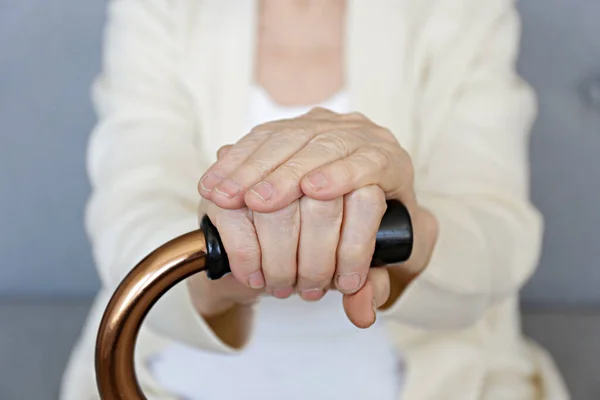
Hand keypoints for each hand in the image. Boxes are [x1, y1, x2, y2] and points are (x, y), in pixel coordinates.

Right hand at [196, 108, 437, 327]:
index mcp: (389, 164)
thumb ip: (373, 286)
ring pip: (282, 144)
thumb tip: (360, 311)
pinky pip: (251, 143)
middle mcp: (355, 137)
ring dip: (253, 177)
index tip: (315, 192)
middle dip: (287, 188)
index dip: (343, 175)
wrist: (338, 210)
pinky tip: (217, 190)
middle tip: (272, 240)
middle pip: (321, 152)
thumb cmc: (359, 239)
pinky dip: (231, 166)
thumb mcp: (378, 263)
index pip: (370, 164)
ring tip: (231, 203)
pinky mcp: (279, 132)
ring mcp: (314, 129)